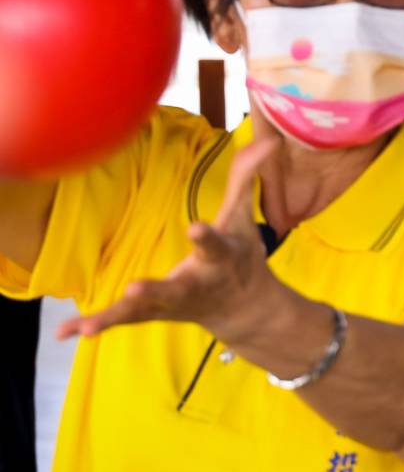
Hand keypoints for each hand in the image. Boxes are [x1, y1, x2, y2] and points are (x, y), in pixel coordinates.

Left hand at [57, 99, 284, 343]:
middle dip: (156, 292)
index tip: (194, 227)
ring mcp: (171, 304)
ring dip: (116, 316)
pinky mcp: (151, 314)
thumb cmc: (242, 255)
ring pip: (142, 312)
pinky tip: (67, 331)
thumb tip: (267, 140)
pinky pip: (121, 321)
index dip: (205, 238)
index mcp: (221, 259)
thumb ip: (246, 178)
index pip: (214, 245)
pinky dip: (95, 325)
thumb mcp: (243, 216)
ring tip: (87, 326)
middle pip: (175, 290)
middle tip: (135, 290)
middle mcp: (196, 285)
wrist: (245, 310)